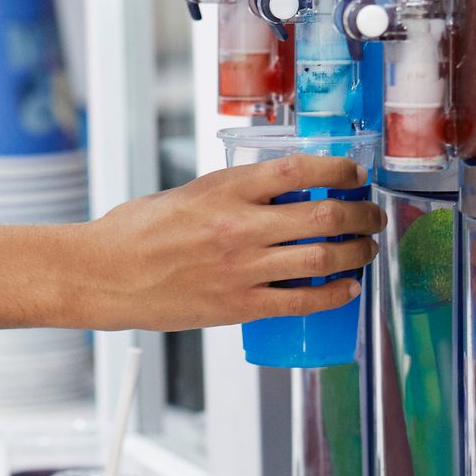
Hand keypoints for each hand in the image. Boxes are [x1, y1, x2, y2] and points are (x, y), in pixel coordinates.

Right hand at [65, 156, 385, 332]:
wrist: (103, 276)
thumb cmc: (137, 231)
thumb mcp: (189, 193)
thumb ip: (232, 193)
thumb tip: (278, 192)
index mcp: (225, 188)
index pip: (300, 169)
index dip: (339, 170)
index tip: (355, 174)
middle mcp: (239, 225)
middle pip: (324, 216)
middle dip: (361, 215)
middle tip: (372, 216)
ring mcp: (241, 268)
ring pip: (322, 259)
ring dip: (357, 255)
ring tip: (366, 251)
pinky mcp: (238, 306)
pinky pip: (301, 301)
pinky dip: (333, 295)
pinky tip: (347, 290)